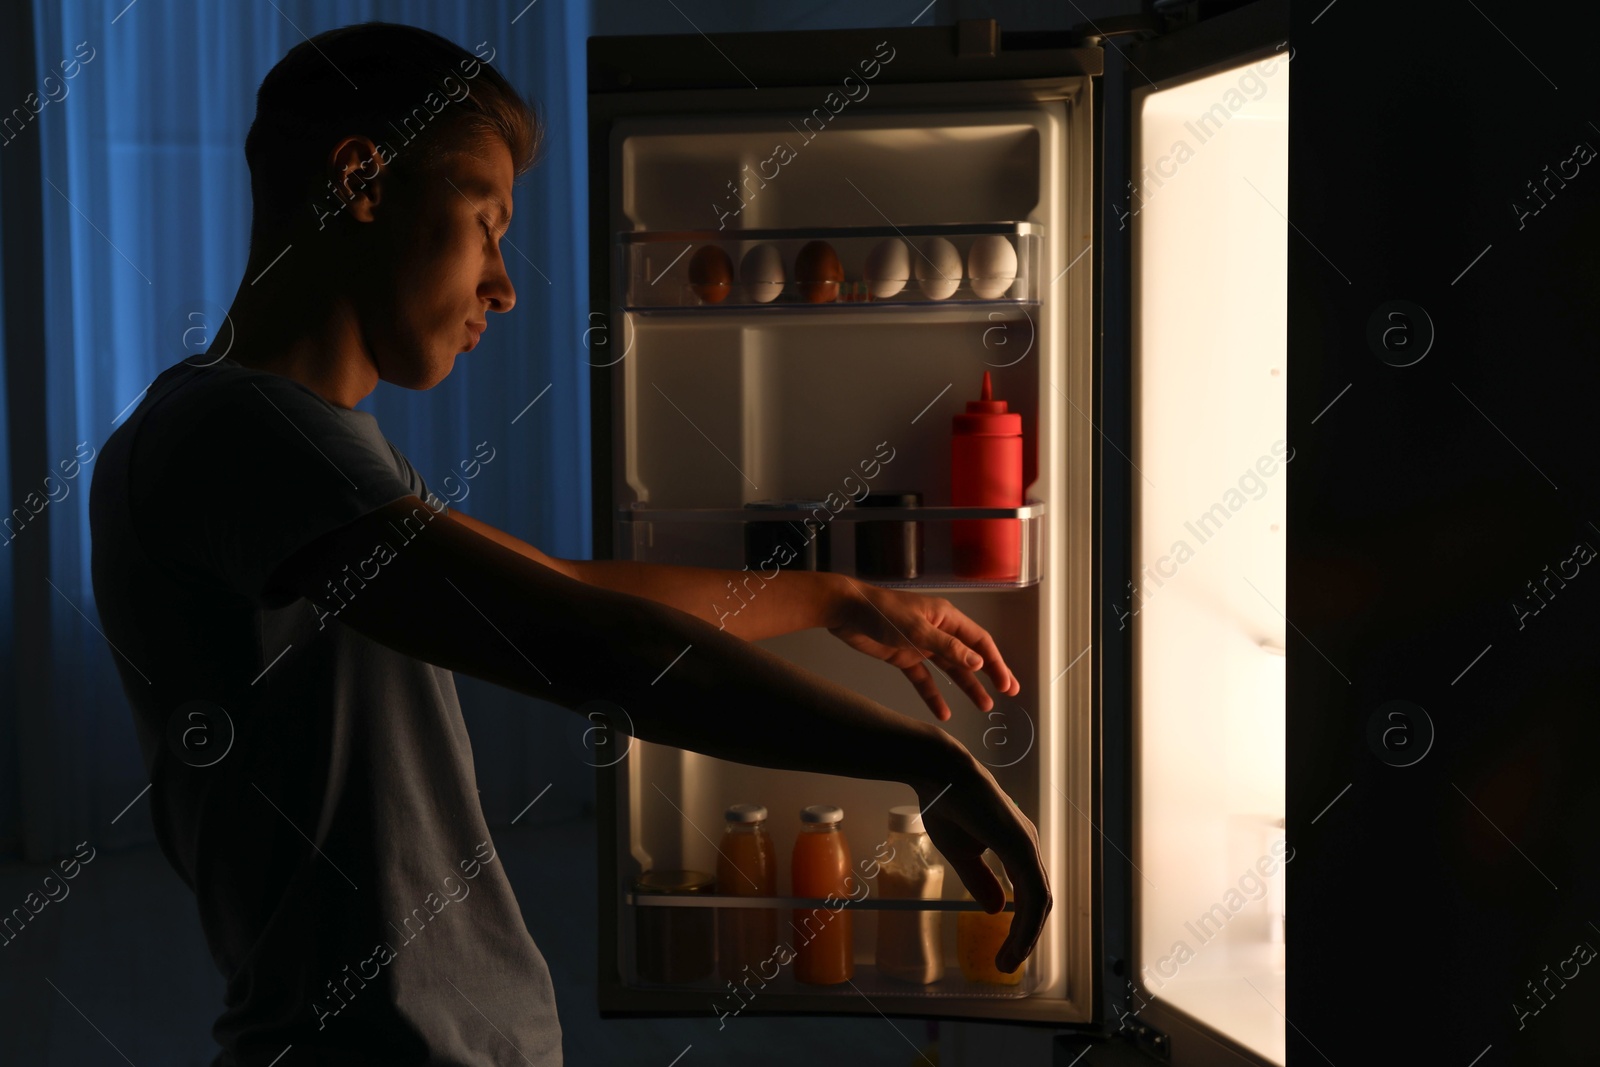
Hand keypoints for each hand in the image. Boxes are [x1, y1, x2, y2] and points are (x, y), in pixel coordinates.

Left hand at [825, 577, 1019, 720]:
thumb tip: (978, 663)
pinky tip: (944, 712)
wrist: (846, 612)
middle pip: (969, 656)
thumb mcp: (917, 630)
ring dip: (967, 687)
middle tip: (1008, 693)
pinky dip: (934, 695)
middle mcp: (937, 631)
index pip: (979, 641)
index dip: (996, 662)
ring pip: (950, 669)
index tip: (1006, 683)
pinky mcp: (904, 657)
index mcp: (945, 618)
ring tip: (984, 706)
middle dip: (990, 674)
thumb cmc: (882, 612)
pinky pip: (924, 679)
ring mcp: (921, 645)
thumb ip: (948, 648)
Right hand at [913, 750, 1048, 973]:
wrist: (938, 773)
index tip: (1003, 951)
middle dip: (1026, 937)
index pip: (1028, 894)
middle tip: (1006, 964)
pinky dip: (1026, 923)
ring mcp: (1028, 846)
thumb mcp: (961, 853)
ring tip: (1008, 962)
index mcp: (1016, 847)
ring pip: (1040, 902)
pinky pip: (1032, 894)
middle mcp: (1028, 846)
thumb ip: (979, 880)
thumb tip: (995, 909)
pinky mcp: (1021, 846)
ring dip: (1027, 937)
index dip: (1020, 925)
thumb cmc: (946, 803)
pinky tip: (1012, 941)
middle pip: (1039, 902)